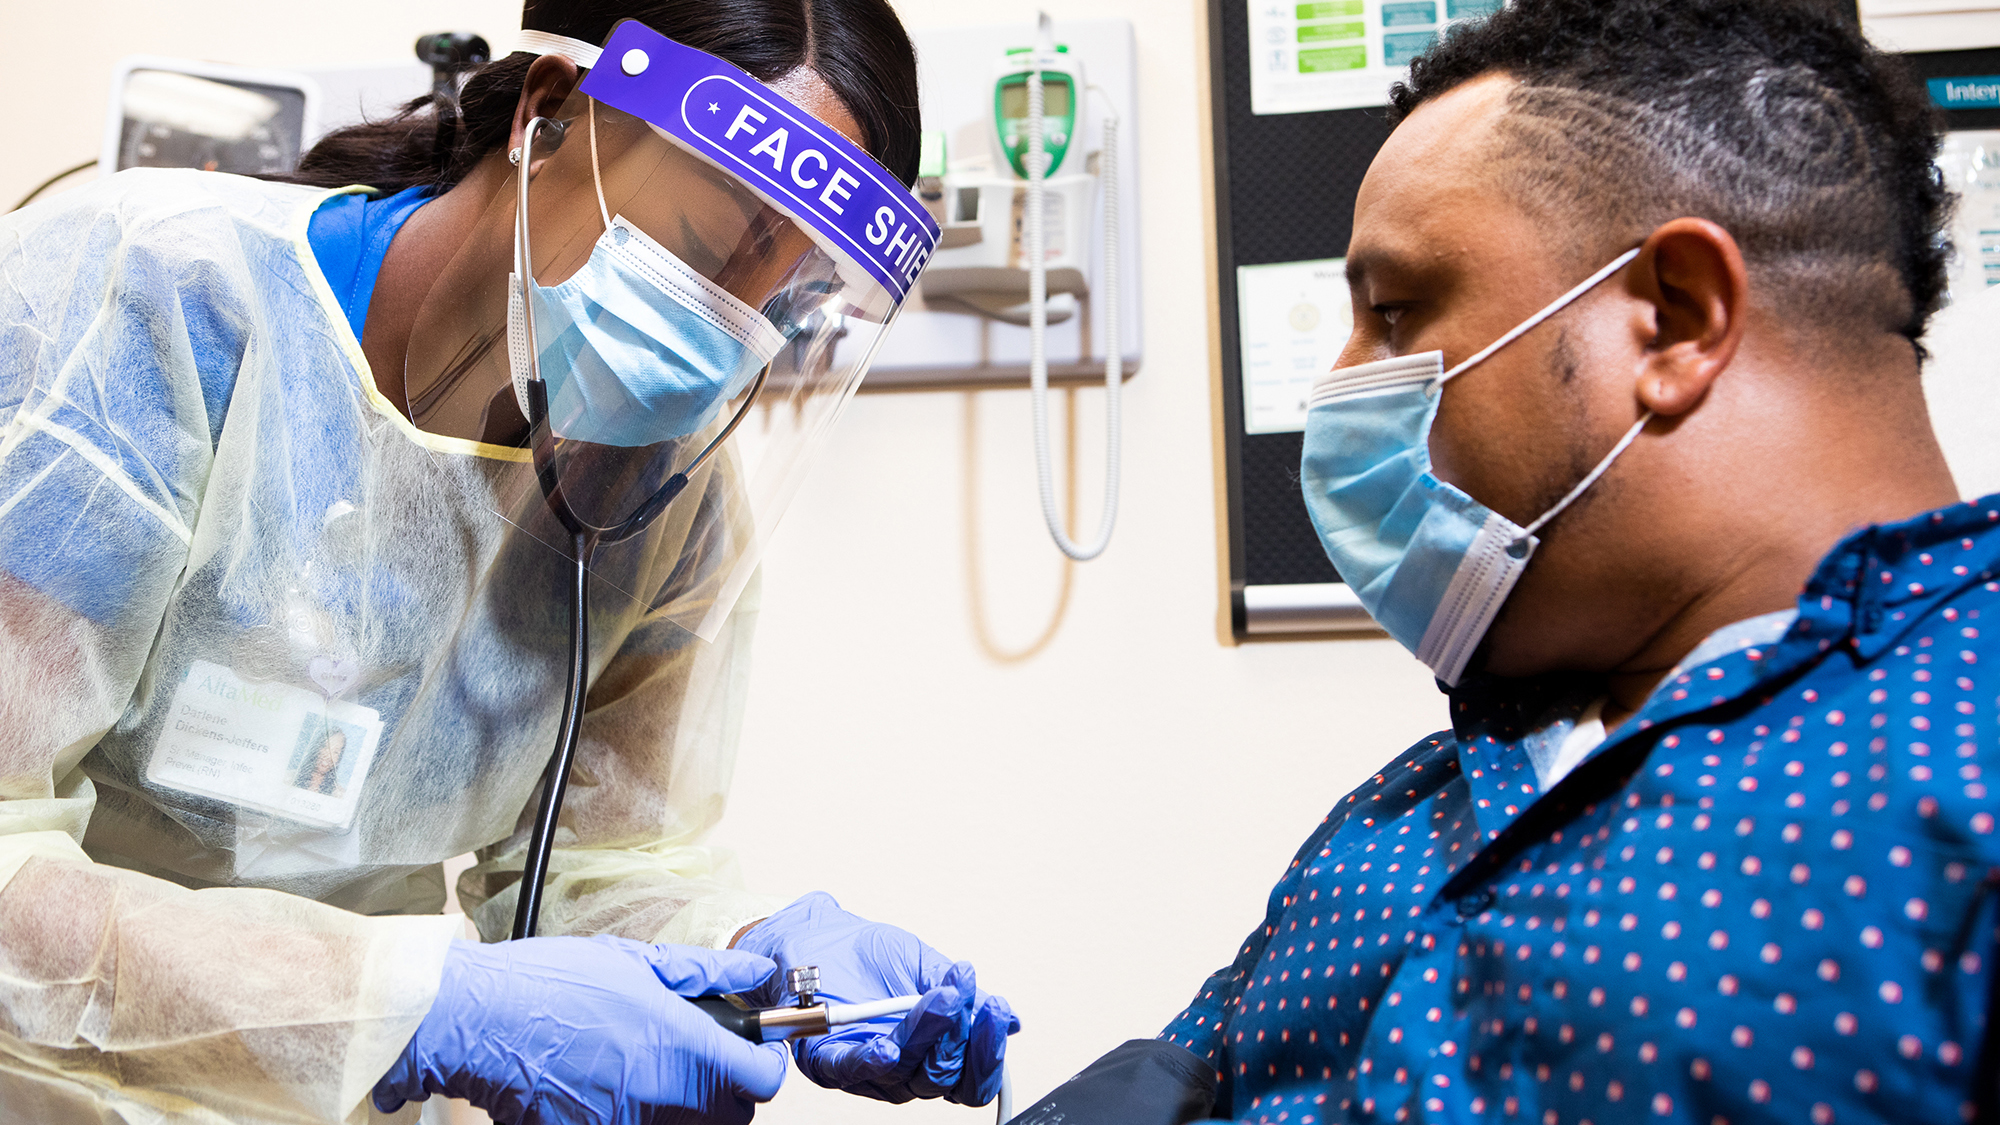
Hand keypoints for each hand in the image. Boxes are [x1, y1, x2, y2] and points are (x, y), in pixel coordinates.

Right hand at [373, 936, 786, 1124]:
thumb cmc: (549, 984)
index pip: (762, 1081)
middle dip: (728, 1090)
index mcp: (678, 1045)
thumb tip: (755, 977)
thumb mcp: (638, 963)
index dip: (765, 1064)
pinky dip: (637, 1115)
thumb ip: (708, 975)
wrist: (477, 1020)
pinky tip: (612, 1084)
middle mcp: (659, 1096)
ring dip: (683, 1106)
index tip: (754, 1051)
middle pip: (732, 1116)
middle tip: (703, 1058)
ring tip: (649, 1067)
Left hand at [734, 891, 1018, 1105]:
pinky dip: (873, 1060)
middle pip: (944, 1078)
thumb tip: (1010, 1019)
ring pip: (907, 1072)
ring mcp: (866, 1070)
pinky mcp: (827, 1061)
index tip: (998, 1012)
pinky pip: (853, 1069)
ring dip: (927, 1033)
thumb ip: (963, 996)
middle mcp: (903, 1071)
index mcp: (931, 1055)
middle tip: (962, 994)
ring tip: (940, 996)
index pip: (970, 1079)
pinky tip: (888, 1047)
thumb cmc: (868, 956)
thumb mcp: (924, 966)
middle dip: (960, 1035)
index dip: (988, 1054)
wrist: (816, 936)